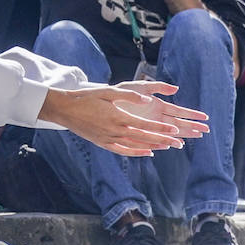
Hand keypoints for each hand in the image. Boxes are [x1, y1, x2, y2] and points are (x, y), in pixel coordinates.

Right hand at [40, 82, 208, 155]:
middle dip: (162, 140)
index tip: (174, 130)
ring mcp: (108, 139)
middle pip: (143, 138)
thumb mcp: (109, 91)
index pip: (145, 125)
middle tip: (178, 142)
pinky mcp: (103, 143)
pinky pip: (123, 151)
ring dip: (152, 147)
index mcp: (118, 117)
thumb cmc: (88, 97)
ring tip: (167, 148)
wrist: (66, 109)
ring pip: (135, 145)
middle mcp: (115, 131)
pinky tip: (147, 152)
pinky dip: (136, 152)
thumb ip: (130, 96)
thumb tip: (147, 99)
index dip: (161, 129)